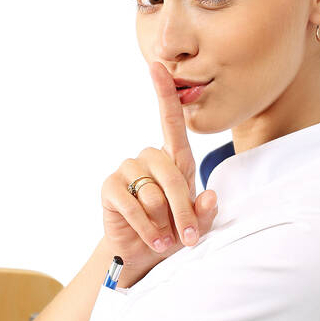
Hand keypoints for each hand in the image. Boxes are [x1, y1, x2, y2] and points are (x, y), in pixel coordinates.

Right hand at [100, 62, 218, 282]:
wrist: (141, 255)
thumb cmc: (172, 231)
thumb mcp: (196, 224)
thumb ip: (205, 213)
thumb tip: (209, 197)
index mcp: (173, 158)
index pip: (169, 120)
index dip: (164, 93)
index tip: (157, 66)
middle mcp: (148, 158)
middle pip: (169, 172)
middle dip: (182, 209)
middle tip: (188, 239)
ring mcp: (126, 171)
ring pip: (152, 191)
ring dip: (162, 221)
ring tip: (165, 240)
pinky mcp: (110, 188)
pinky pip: (131, 203)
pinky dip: (145, 226)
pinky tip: (152, 240)